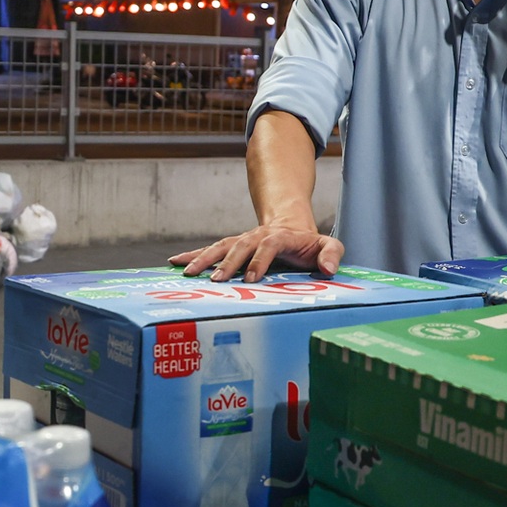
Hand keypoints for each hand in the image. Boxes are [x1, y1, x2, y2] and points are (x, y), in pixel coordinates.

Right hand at [170, 218, 343, 282]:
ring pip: (221, 246)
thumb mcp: (328, 245)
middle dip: (227, 263)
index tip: (251, 278)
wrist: (291, 226)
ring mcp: (243, 239)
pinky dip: (193, 255)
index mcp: (281, 237)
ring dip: (204, 259)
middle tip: (216, 281)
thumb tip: (327, 269)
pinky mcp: (232, 246)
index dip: (260, 260)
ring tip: (188, 273)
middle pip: (240, 245)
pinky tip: (175, 263)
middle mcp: (258, 236)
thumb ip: (332, 254)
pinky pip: (211, 249)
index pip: (269, 245)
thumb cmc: (310, 244)